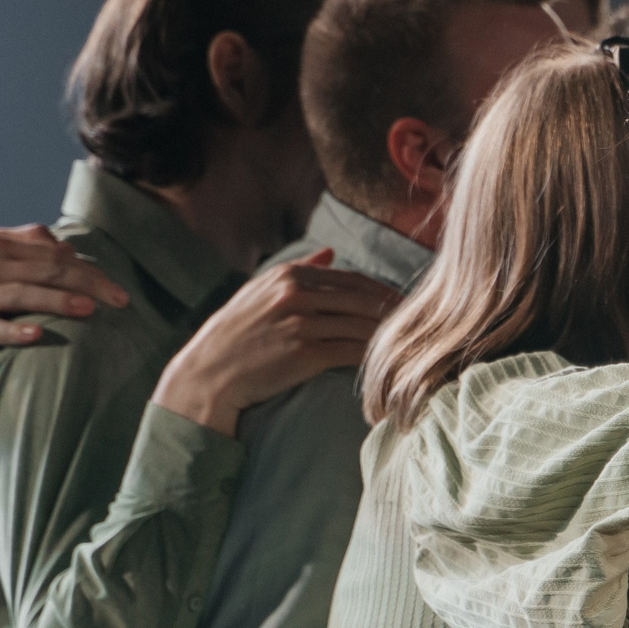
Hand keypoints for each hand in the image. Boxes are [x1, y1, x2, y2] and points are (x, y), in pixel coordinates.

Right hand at [0, 224, 128, 356]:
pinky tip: (38, 335)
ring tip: (89, 309)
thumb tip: (69, 248)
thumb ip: (27, 245)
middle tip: (120, 301)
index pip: (52, 253)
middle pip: (45, 271)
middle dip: (87, 284)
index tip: (116, 287)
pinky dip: (15, 331)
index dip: (87, 269)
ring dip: (57, 302)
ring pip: (21, 295)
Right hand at [151, 250, 400, 435]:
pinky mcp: (304, 354)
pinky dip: (374, 357)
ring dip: (390, 335)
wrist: (207, 375)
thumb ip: (298, 270)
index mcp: (289, 276)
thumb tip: (331, 252)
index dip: (385, 292)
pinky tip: (387, 363)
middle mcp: (295, 295)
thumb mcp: (259, 292)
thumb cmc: (234, 335)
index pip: (353, 280)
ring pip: (363, 325)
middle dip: (396, 312)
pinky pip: (353, 352)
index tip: (405, 304)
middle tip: (421, 324)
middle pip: (365, 300)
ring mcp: (300, 324)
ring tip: (410, 344)